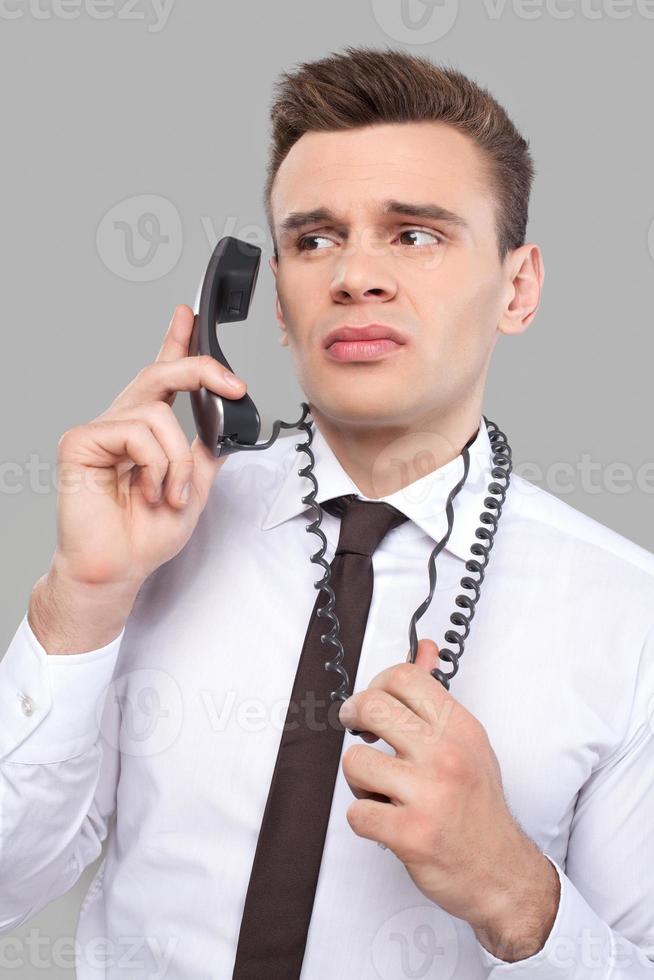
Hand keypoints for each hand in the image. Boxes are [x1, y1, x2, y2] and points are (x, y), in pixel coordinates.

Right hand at [53, 304, 245, 595]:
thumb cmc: (144, 534)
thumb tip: (224, 425)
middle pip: (160, 374)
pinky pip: (137, 434)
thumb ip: (205, 452)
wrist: (118, 569)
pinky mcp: (80, 443)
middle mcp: (122, 423)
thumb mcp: (193, 488)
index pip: (161, 376)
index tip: (188, 315)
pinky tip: (147, 491)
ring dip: (178, 461)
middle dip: (201, 369)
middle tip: (234, 385)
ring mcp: (99, 431)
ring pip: (158, 414)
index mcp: (146, 429)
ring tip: (169, 494)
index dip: (174, 342)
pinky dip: (156, 466)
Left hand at [338, 639, 559, 956]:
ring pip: (354, 761)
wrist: (501, 871)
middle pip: (371, 706)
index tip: (374, 704)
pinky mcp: (410, 833)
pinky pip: (356, 812)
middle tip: (361, 735)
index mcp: (459, 727)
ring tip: (380, 789)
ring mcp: (428, 794)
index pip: (403, 676)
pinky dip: (364, 818)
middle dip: (354, 718)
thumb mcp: (466, 742)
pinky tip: (385, 820)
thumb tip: (423, 648)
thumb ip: (436, 695)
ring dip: (359, 779)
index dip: (376, 685)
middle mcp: (446, 755)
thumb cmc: (478, 805)